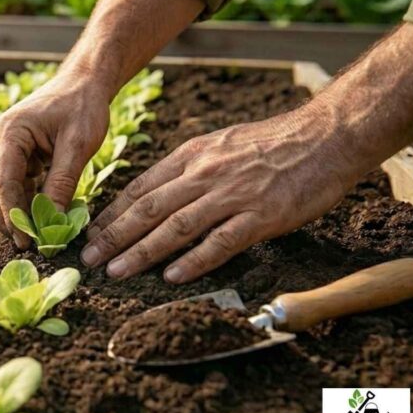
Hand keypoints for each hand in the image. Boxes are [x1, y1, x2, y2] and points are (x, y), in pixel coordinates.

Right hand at [0, 72, 112, 247]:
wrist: (84, 81)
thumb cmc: (83, 106)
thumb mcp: (79, 144)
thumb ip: (63, 182)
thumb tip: (52, 221)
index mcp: (10, 131)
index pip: (2, 182)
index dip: (13, 214)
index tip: (27, 240)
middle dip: (6, 217)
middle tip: (26, 244)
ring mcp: (2, 144)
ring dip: (13, 210)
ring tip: (34, 233)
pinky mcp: (12, 150)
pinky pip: (10, 180)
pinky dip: (22, 199)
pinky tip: (39, 214)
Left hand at [81, 105, 358, 282]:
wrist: (325, 136)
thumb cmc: (273, 143)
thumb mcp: (219, 144)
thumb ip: (188, 168)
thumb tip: (156, 191)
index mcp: (192, 157)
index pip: (140, 188)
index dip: (111, 213)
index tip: (88, 233)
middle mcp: (204, 175)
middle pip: (148, 209)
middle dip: (113, 236)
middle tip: (88, 259)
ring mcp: (232, 196)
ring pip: (175, 227)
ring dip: (141, 252)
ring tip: (115, 271)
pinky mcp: (260, 216)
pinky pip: (220, 242)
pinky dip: (193, 260)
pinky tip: (171, 276)